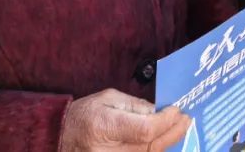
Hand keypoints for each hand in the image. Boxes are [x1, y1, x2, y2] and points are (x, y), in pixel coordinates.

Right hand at [59, 89, 189, 151]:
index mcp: (105, 127)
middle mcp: (107, 150)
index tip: (177, 110)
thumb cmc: (82, 115)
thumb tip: (159, 110)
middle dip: (173, 132)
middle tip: (187, 119)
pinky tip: (165, 141)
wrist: (57, 138)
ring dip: (168, 143)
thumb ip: (135, 105)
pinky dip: (155, 151)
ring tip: (181, 128)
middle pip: (151, 146)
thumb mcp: (108, 98)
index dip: (165, 121)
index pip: (145, 130)